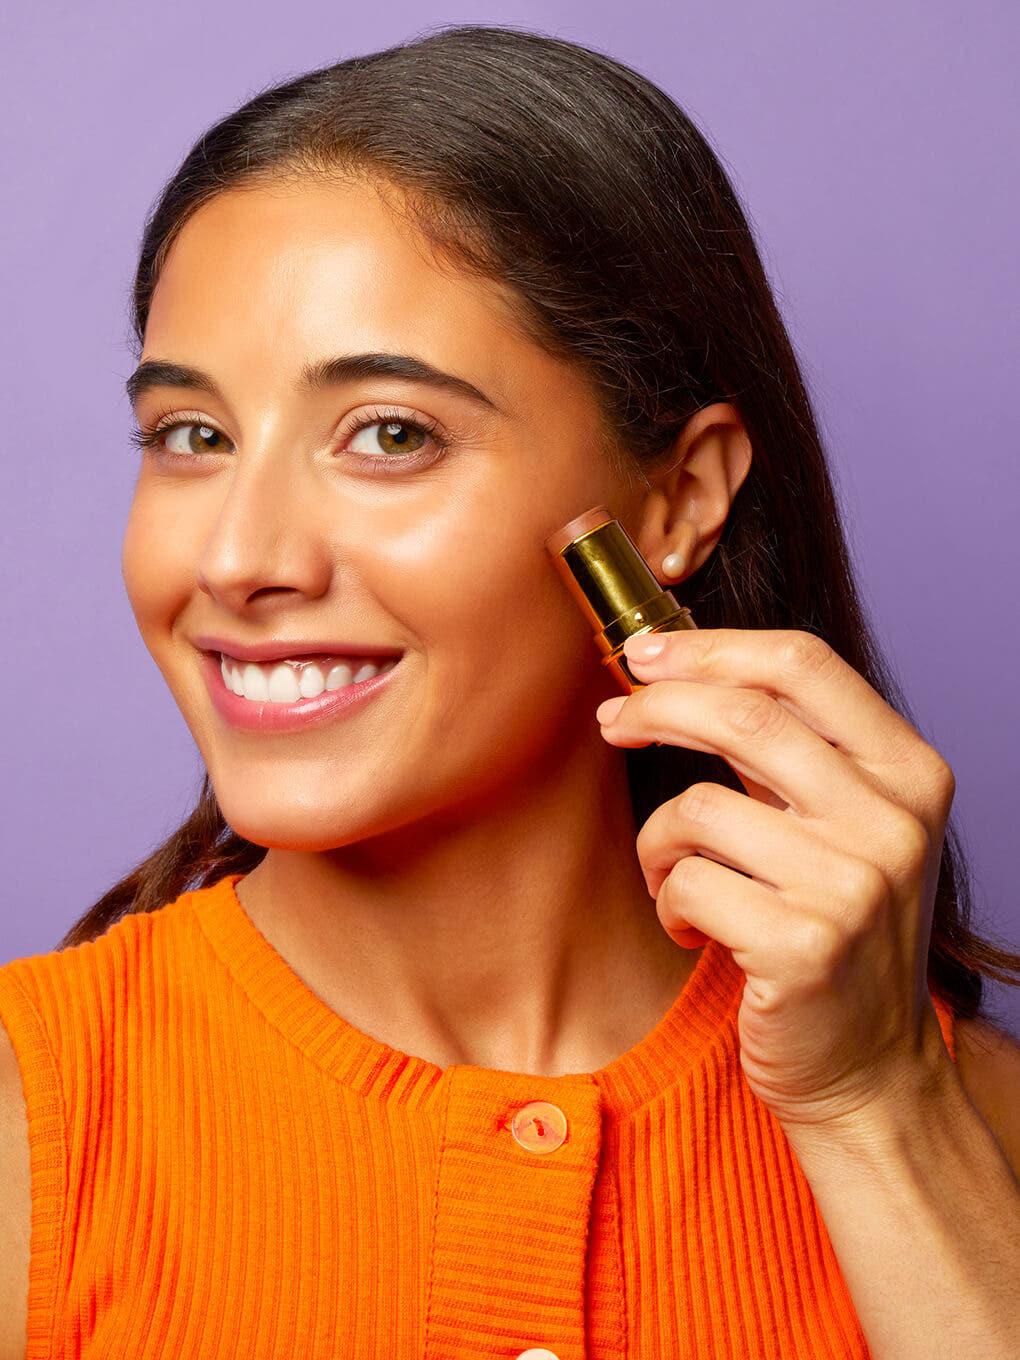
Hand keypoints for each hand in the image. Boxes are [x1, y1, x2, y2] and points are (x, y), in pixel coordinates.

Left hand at [595, 628, 956, 1131]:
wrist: (867, 1067)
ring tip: (676, 877)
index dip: (711, 647)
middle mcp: (894, 820)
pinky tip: (698, 932)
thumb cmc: (833, 929)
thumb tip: (671, 669)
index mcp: (909, 772)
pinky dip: (669, 904)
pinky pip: (686, 883)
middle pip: (743, 714)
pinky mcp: (804, 947)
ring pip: (697, 808)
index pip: (804, 663)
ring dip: (659, 841)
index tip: (646, 654)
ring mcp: (854, 885)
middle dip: (656, 709)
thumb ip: (785, 750)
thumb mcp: (840, 825)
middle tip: (612, 722)